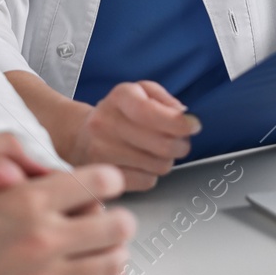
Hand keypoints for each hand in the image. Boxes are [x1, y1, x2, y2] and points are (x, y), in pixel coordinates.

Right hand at [0, 132, 135, 274]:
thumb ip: (8, 144)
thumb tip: (47, 158)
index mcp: (28, 200)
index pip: (101, 183)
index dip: (108, 178)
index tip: (102, 182)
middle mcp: (42, 239)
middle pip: (117, 226)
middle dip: (117, 216)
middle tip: (107, 215)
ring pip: (110, 264)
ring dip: (114, 251)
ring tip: (103, 244)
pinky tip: (94, 272)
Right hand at [70, 81, 199, 191]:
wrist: (82, 135)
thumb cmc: (119, 113)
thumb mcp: (141, 92)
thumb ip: (165, 99)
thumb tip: (184, 116)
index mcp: (120, 97)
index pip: (150, 112)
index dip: (178, 123)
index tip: (193, 126)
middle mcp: (105, 123)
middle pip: (162, 144)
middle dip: (181, 145)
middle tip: (180, 142)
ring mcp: (101, 152)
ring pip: (158, 165)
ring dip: (166, 160)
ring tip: (157, 152)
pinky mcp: (104, 175)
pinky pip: (146, 182)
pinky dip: (152, 175)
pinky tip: (143, 164)